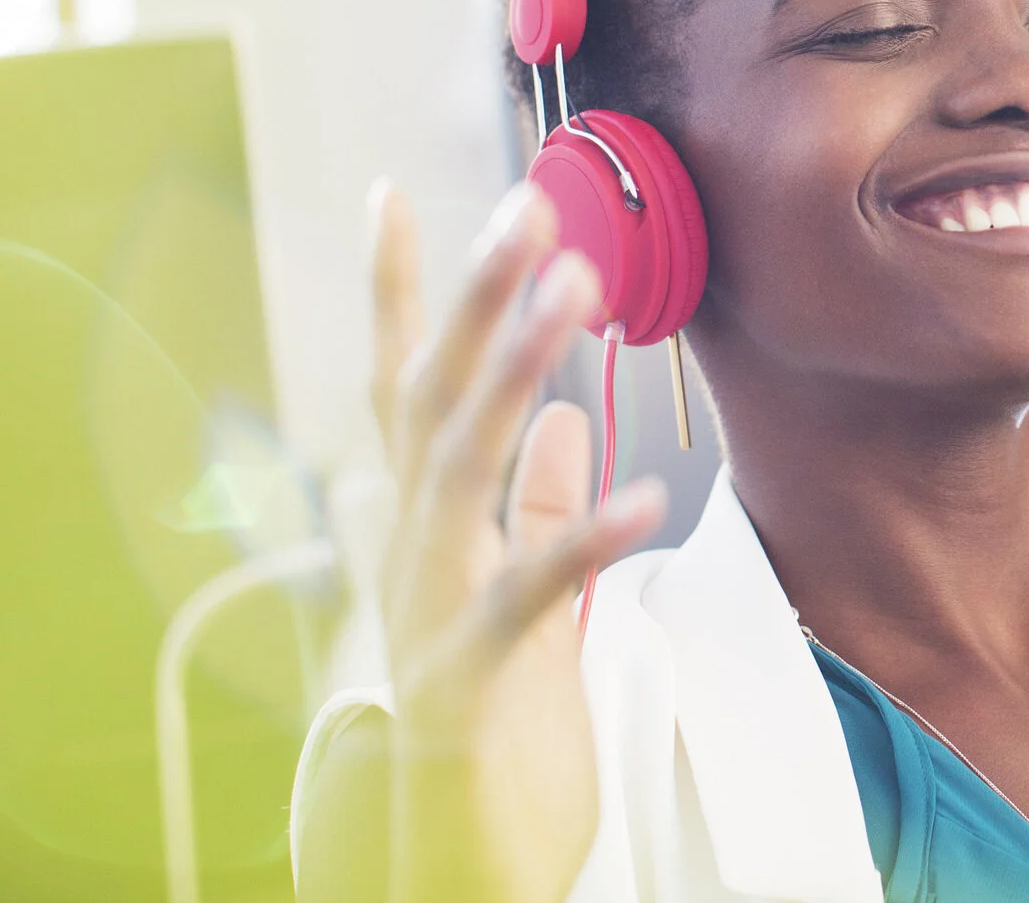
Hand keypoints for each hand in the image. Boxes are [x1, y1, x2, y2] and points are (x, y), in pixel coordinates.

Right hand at [368, 183, 665, 902]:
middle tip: (528, 209)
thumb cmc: (490, 713)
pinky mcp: (465, 678)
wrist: (455, 854)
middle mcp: (409, 546)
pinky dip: (578, 539)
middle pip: (431, 399)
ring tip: (574, 288)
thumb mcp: (515, 589)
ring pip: (460, 465)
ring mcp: (425, 607)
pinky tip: (640, 493)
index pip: (402, 384)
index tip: (387, 192)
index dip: (397, 293)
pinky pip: (522, 595)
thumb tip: (556, 417)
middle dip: (476, 298)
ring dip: (514, 368)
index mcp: (424, 519)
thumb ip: (528, 503)